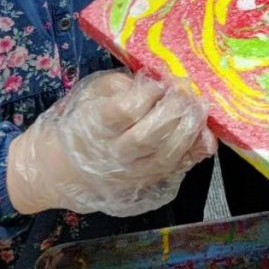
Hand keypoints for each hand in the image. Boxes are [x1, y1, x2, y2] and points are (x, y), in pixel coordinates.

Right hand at [7, 69, 215, 216]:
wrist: (63, 170)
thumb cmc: (82, 121)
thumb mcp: (93, 93)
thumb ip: (121, 86)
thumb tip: (154, 82)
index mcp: (95, 127)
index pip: (125, 112)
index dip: (147, 94)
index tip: (159, 82)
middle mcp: (114, 156)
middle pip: (148, 137)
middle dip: (174, 111)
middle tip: (187, 91)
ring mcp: (133, 176)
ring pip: (166, 157)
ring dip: (189, 131)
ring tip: (200, 108)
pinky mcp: (148, 186)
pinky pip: (176, 171)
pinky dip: (194, 153)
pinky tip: (204, 135)